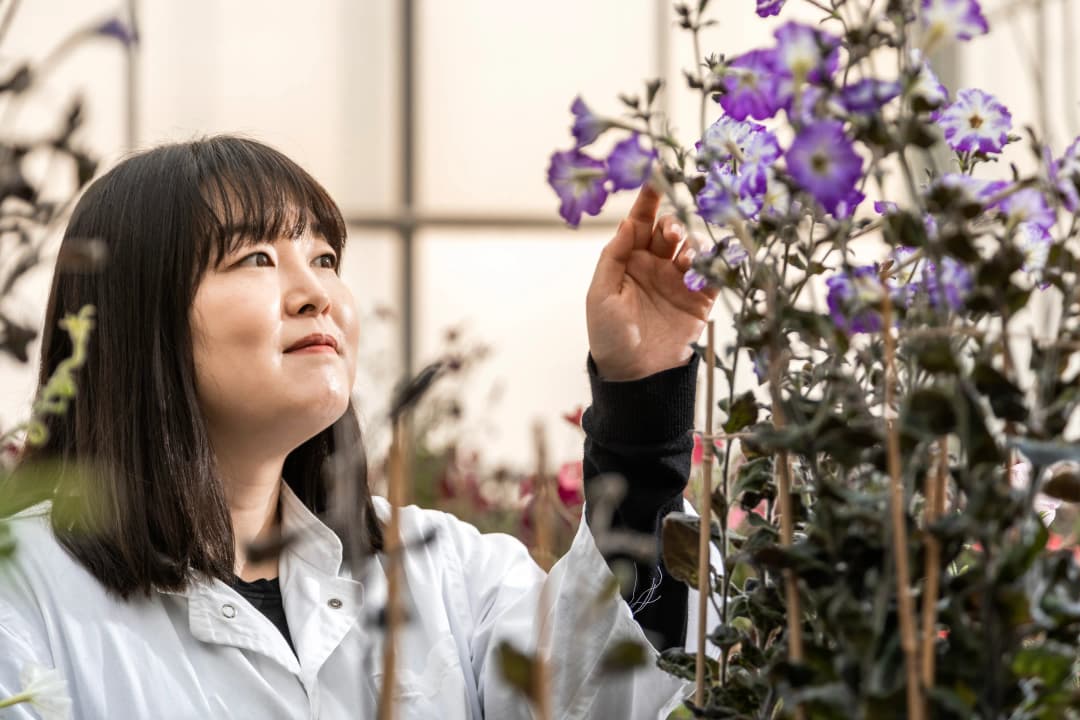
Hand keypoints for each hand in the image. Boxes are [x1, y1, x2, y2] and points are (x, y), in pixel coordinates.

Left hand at [586, 184, 718, 380]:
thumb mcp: (601, 294)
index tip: (656, 177)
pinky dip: (715, 264)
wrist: (635, 375)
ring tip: (684, 258)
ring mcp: (679, 280)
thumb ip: (614, 257)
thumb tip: (629, 222)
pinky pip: (713, 273)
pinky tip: (709, 265)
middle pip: (670, 230)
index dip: (648, 200)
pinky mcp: (700, 298)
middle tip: (671, 233)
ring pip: (692, 246)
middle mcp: (656, 265)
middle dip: (673, 223)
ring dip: (691, 244)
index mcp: (629, 260)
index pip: (640, 222)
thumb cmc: (609, 336)